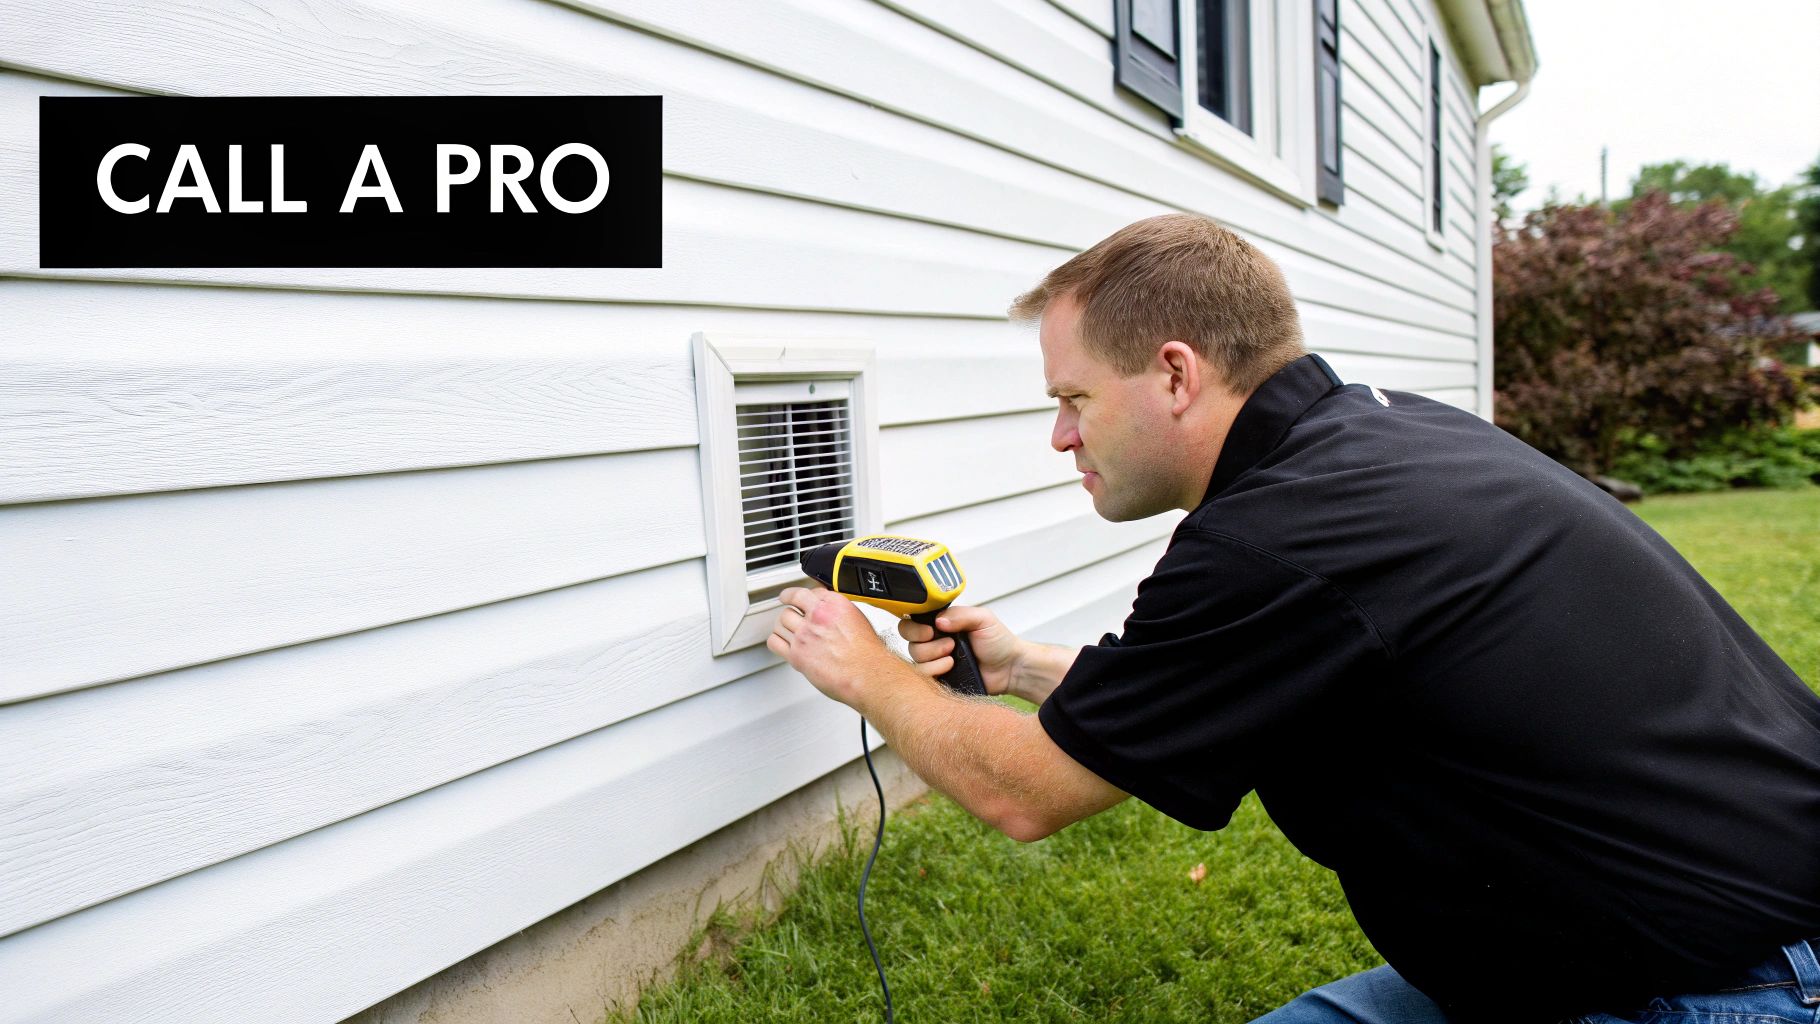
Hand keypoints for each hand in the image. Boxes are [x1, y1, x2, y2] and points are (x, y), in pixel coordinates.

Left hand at [768, 586, 897, 707]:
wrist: (866, 674)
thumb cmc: (867, 654)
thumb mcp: (858, 620)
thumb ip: (838, 613)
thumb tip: (830, 614)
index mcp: (834, 604)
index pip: (808, 592)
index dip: (801, 597)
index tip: (798, 599)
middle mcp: (817, 617)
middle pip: (791, 605)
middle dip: (791, 611)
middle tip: (792, 614)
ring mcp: (804, 635)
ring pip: (780, 621)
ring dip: (783, 625)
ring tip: (786, 629)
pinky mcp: (796, 655)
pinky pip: (774, 641)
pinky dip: (775, 640)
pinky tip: (780, 640)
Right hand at [897, 605, 1022, 697]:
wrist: (1010, 668)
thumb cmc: (999, 642)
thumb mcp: (983, 618)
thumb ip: (960, 615)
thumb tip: (938, 620)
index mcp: (941, 623)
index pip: (912, 621)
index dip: (915, 626)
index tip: (930, 630)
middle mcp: (935, 641)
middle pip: (909, 641)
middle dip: (926, 642)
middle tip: (949, 643)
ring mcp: (935, 660)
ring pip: (914, 659)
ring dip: (933, 657)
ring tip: (953, 656)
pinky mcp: (938, 678)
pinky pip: (922, 677)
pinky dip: (935, 670)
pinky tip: (951, 667)